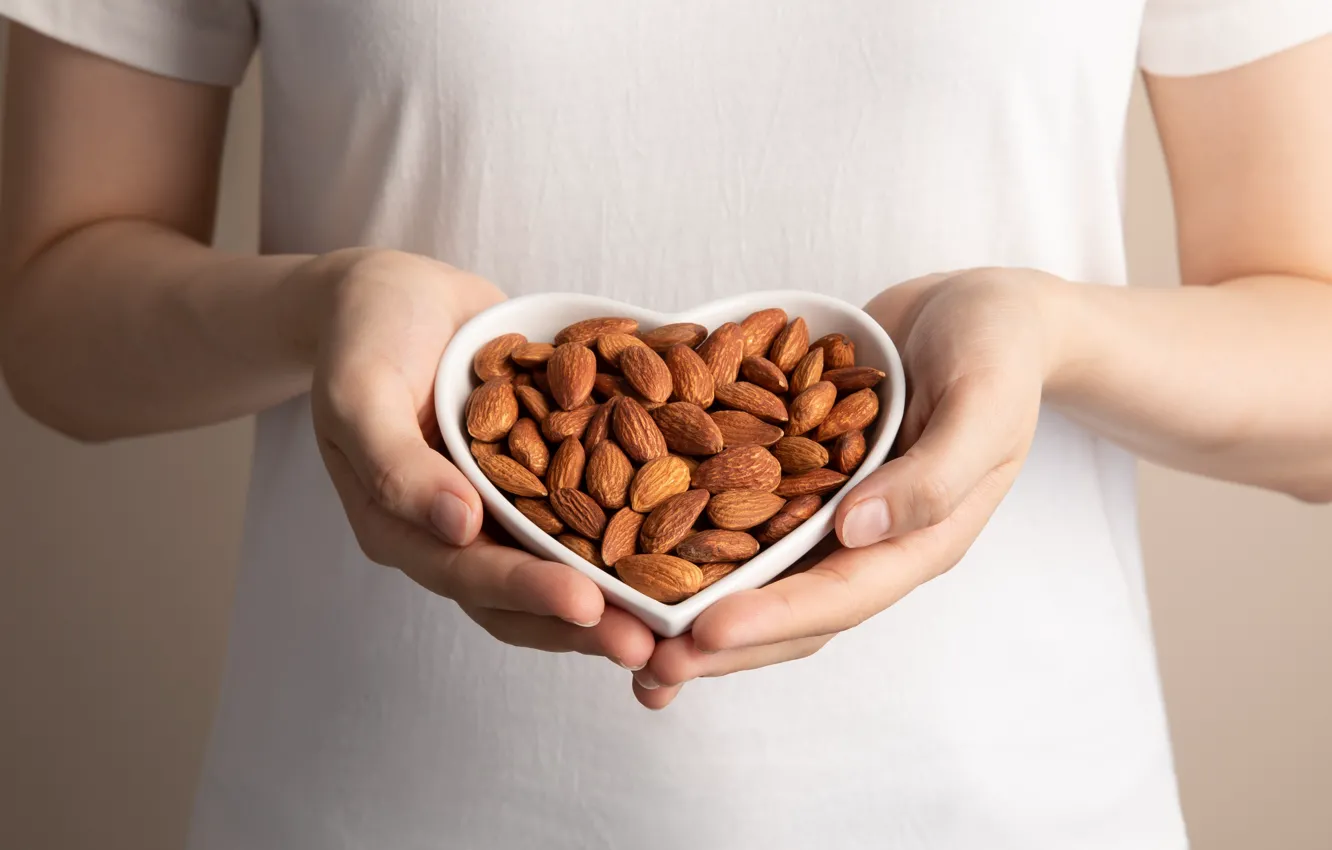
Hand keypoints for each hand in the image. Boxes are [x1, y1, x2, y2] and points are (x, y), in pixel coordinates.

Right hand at [305, 249, 655, 668]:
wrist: (396, 289)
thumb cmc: (364, 334)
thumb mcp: (360, 392)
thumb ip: (397, 464)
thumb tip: (457, 527)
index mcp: (404, 528)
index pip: (470, 577)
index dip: (530, 595)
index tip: (589, 606)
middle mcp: (459, 530)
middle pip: (526, 594)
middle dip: (588, 620)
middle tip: (653, 642)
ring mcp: (503, 504)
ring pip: (564, 563)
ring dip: (617, 591)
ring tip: (680, 611)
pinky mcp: (542, 472)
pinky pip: (588, 505)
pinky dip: (632, 520)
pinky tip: (687, 529)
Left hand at [631, 269, 1064, 706]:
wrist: (983, 308)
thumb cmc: (999, 348)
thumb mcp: (983, 401)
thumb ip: (933, 472)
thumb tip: (857, 530)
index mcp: (922, 538)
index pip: (840, 595)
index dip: (771, 620)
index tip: (701, 635)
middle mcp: (872, 537)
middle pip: (790, 609)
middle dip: (720, 643)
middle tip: (646, 667)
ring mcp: (836, 510)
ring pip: (762, 577)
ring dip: (701, 611)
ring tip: (631, 640)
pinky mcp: (805, 475)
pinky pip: (749, 517)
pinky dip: (700, 538)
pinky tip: (641, 548)